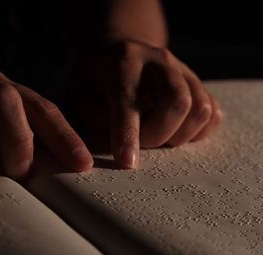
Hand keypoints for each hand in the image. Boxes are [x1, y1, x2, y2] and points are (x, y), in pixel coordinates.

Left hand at [68, 40, 222, 168]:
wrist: (120, 53)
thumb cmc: (95, 79)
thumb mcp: (79, 92)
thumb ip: (95, 117)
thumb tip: (121, 146)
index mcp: (122, 62)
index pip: (129, 102)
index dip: (129, 135)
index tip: (128, 163)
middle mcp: (158, 61)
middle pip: (177, 102)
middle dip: (159, 135)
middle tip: (143, 142)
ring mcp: (182, 69)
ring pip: (201, 109)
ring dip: (179, 135)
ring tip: (157, 134)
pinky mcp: (196, 82)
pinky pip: (213, 112)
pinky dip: (197, 131)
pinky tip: (175, 130)